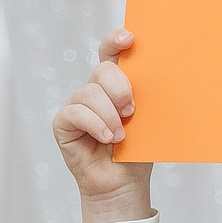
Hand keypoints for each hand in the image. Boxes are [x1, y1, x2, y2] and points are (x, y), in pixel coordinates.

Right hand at [52, 29, 153, 222]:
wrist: (124, 184)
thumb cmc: (137, 152)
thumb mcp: (147, 120)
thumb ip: (145, 96)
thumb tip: (158, 74)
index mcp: (115, 84)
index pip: (111, 53)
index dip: (116, 41)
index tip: (129, 38)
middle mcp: (94, 90)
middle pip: (102, 70)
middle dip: (119, 87)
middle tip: (131, 110)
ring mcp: (77, 106)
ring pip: (90, 92)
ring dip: (109, 114)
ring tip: (120, 135)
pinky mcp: (63, 123)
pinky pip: (77, 113)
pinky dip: (95, 124)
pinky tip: (107, 138)